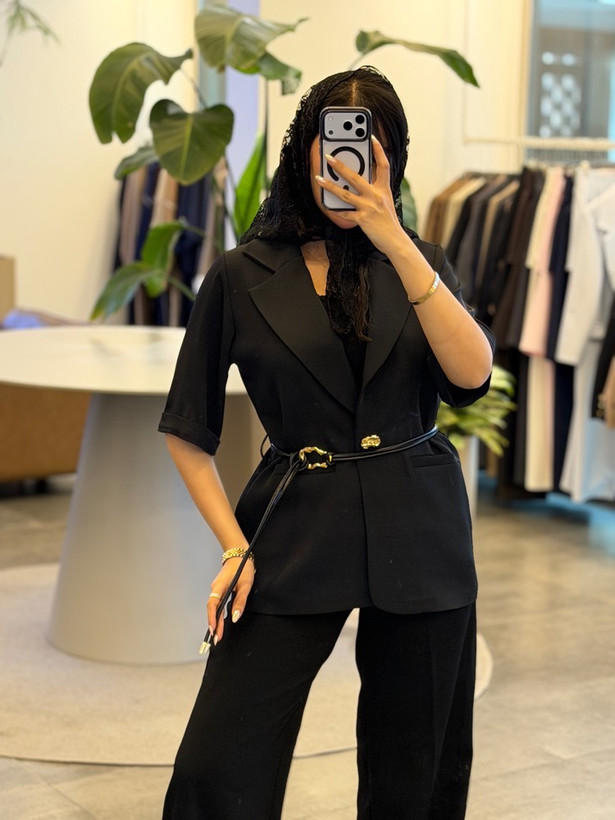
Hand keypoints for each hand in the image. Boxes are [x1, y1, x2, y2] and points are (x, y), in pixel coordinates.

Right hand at [207, 555, 254, 643]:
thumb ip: (240, 601)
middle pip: (212, 609)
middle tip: (216, 640)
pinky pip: (217, 604)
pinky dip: (217, 614)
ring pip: (214, 607)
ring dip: (216, 621)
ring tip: (218, 635)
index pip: (212, 605)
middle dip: (214, 625)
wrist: (239, 553)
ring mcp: (217, 589)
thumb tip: (234, 617)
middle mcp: (215, 589)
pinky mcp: (220, 589)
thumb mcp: (245, 584)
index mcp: (219, 587)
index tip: (213, 631)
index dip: (212, 619)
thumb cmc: (243, 567)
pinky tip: (220, 622)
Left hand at [315, 136, 408, 254]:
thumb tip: (357, 183)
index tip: (371, 137)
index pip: (383, 165)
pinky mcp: (362, 219)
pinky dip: (334, 209)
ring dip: (330, 185)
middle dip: (340, 165)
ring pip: (345, 193)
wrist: (395, 240)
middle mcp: (377, 195)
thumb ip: (375, 192)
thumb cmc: (389, 222)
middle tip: (328, 156)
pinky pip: (345, 212)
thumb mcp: (385, 202)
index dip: (378, 150)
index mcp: (384, 189)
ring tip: (319, 178)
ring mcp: (369, 207)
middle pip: (356, 176)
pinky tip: (325, 204)